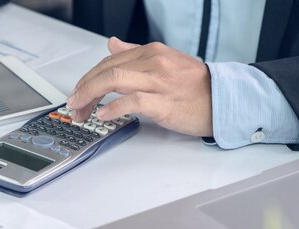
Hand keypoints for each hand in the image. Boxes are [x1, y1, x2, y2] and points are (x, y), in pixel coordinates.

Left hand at [67, 37, 212, 136]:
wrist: (224, 100)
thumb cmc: (195, 86)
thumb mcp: (165, 61)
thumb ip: (135, 53)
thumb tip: (111, 44)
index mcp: (151, 52)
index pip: (109, 62)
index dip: (88, 79)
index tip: (79, 94)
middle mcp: (153, 63)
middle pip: (106, 70)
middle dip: (84, 89)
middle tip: (74, 106)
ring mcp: (158, 82)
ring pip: (113, 80)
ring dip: (90, 96)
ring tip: (81, 111)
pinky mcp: (163, 103)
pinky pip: (132, 101)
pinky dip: (113, 108)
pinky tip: (103, 115)